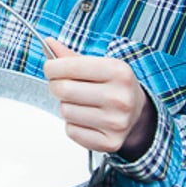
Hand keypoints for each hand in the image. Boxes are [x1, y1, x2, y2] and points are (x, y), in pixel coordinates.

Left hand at [43, 38, 154, 158]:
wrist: (137, 113)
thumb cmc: (114, 86)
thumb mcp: (99, 66)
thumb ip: (71, 57)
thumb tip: (48, 43)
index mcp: (119, 72)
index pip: (71, 66)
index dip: (52, 67)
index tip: (50, 68)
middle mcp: (120, 98)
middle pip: (64, 89)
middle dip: (56, 86)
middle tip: (62, 86)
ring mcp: (116, 122)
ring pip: (65, 111)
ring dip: (66, 106)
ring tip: (80, 103)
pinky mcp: (110, 143)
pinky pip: (71, 131)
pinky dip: (72, 125)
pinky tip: (86, 118)